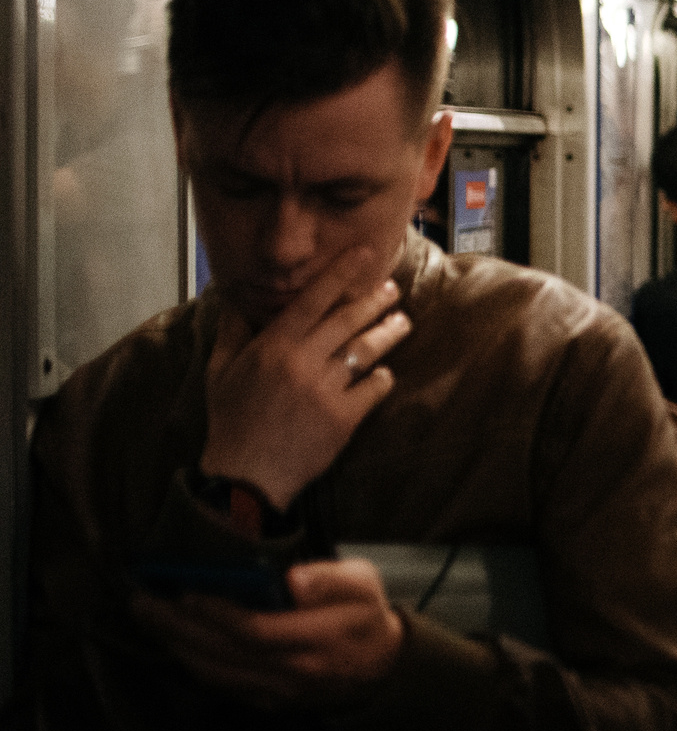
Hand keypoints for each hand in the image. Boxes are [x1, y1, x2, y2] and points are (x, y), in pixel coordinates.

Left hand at [131, 558, 406, 708]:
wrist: (380, 670)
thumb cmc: (365, 617)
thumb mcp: (364, 584)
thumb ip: (331, 579)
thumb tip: (293, 579)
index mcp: (318, 640)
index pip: (256, 631)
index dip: (216, 614)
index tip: (185, 592)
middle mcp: (293, 673)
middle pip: (224, 653)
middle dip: (177, 628)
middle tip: (142, 601)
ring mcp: (277, 692)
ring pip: (215, 673)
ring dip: (176, 646)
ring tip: (149, 618)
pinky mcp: (267, 702)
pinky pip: (221, 685)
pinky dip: (192, 663)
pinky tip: (175, 643)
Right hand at [200, 248, 410, 508]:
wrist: (246, 474)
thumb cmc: (231, 420)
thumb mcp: (220, 371)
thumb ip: (231, 332)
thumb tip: (233, 300)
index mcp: (273, 347)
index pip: (312, 300)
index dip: (340, 275)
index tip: (364, 256)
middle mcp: (302, 362)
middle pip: (348, 320)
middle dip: (374, 300)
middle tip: (392, 288)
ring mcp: (325, 390)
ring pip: (366, 351)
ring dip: (388, 333)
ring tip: (402, 322)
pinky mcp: (343, 418)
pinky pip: (373, 389)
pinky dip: (382, 379)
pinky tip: (385, 374)